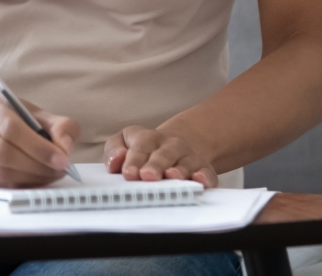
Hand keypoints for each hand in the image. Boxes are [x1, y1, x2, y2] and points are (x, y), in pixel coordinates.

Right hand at [0, 93, 78, 188]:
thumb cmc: (19, 119)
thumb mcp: (41, 114)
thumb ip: (61, 126)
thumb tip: (64, 147)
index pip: (11, 128)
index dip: (38, 147)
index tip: (62, 159)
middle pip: (2, 152)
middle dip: (36, 165)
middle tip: (59, 170)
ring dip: (30, 177)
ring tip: (51, 174)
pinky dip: (22, 184)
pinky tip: (37, 178)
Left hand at [104, 125, 218, 187]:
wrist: (178, 144)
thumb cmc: (146, 148)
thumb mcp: (126, 141)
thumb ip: (114, 150)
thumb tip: (115, 162)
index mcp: (148, 139)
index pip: (141, 147)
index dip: (134, 160)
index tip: (129, 173)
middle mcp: (171, 146)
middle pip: (163, 155)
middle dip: (156, 166)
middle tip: (147, 176)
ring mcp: (189, 157)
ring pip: (184, 164)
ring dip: (179, 171)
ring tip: (172, 177)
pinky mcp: (204, 169)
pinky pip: (207, 173)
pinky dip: (205, 178)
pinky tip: (200, 181)